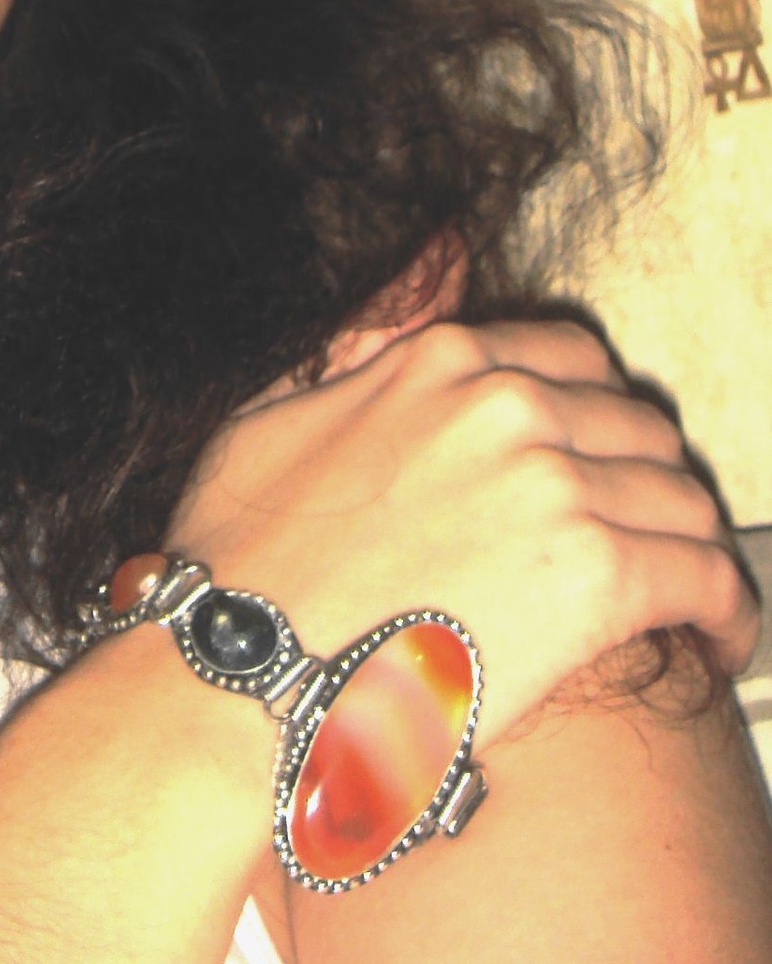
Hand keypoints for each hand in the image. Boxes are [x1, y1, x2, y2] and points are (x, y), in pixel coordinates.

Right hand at [168, 316, 756, 751]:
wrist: (242, 666)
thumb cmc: (241, 562)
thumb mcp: (273, 414)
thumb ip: (353, 350)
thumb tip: (403, 297)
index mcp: (440, 361)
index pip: (572, 360)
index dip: (594, 421)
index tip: (597, 470)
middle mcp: (507, 403)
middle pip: (636, 426)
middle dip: (644, 486)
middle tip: (639, 545)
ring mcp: (553, 481)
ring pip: (681, 498)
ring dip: (689, 550)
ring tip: (687, 605)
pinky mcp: (594, 572)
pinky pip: (708, 575)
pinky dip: (727, 612)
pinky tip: (716, 642)